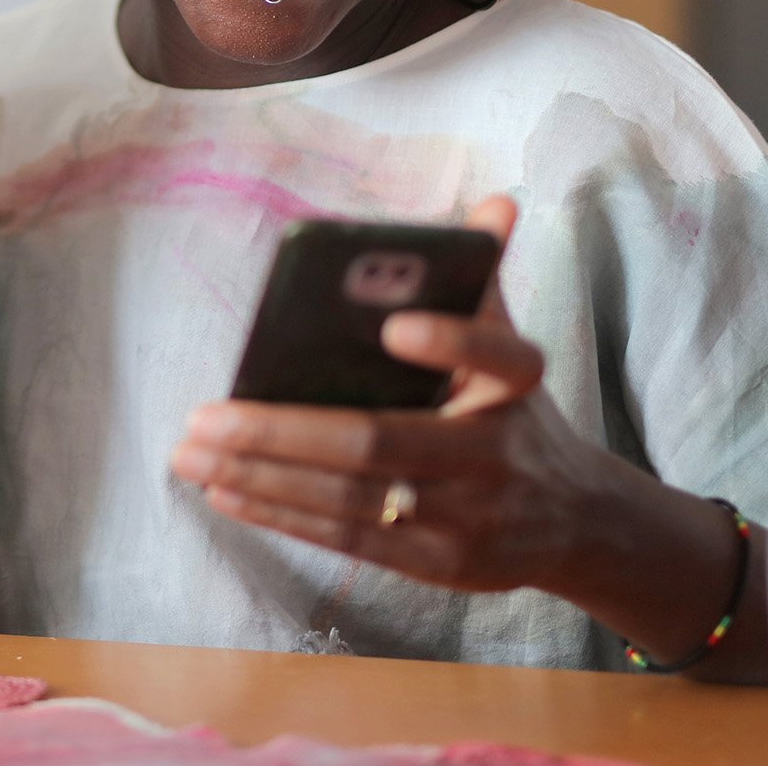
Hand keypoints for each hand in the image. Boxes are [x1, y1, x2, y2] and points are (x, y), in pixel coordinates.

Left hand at [170, 196, 618, 593]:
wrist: (576, 522)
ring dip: (261, 474)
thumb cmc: (515, 414)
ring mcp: (466, 516)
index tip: (395, 326)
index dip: (449, 340)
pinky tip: (225, 490)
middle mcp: (494, 453)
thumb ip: (483, 282)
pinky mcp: (439, 563)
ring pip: (349, 496)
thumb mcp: (514, 352)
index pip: (496, 355)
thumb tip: (493, 203)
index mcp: (518, 386)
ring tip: (191, 453)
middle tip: (203, 415)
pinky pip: (348, 538)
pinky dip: (281, 514)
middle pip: (378, 440)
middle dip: (281, 430)